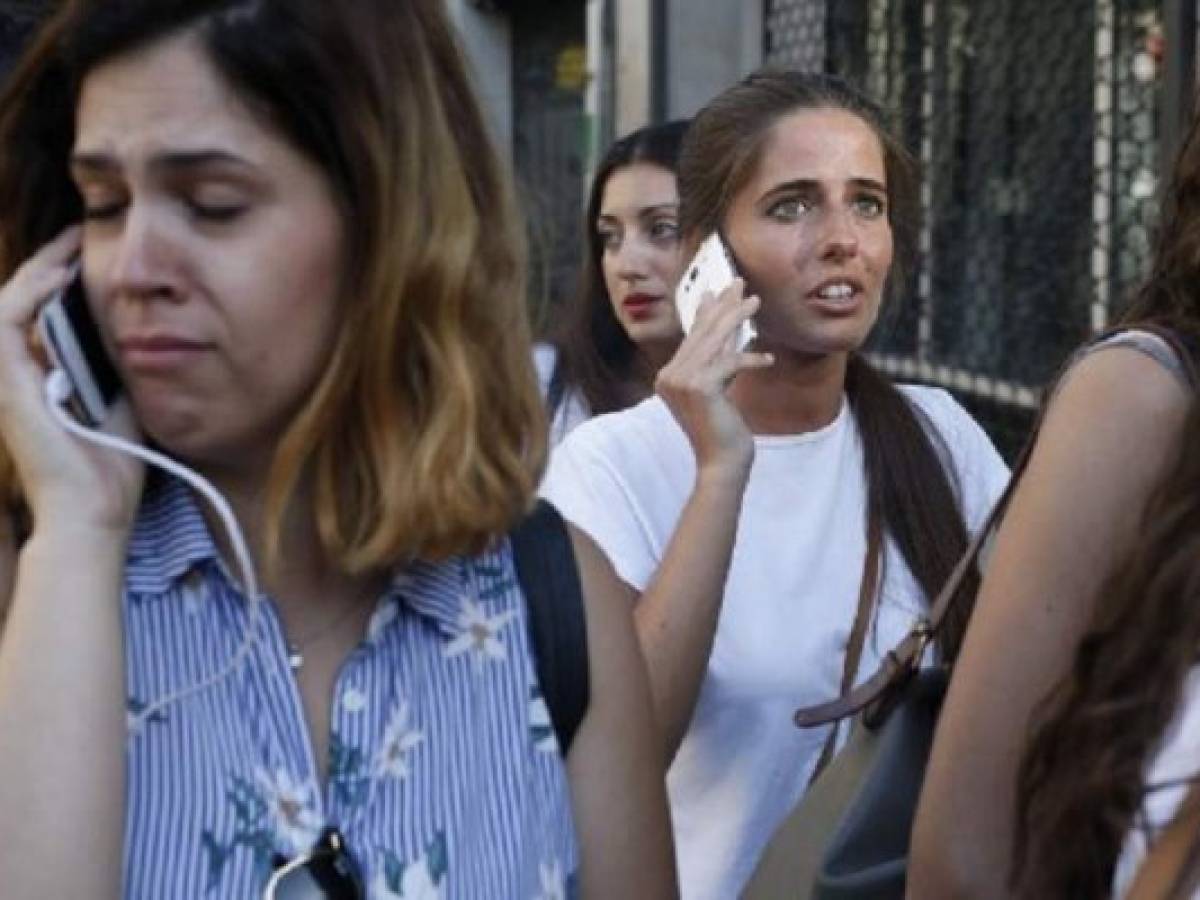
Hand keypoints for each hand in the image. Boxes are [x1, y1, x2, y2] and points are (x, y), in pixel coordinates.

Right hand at [0, 228, 143, 533]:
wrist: (94, 509)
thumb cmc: (110, 467)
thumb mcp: (118, 400)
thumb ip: (114, 368)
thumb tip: (135, 331)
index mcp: (34, 379)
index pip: (34, 316)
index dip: (56, 281)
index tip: (87, 255)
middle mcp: (11, 375)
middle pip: (17, 302)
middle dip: (45, 265)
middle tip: (78, 237)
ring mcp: (3, 377)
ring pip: (5, 303)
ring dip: (37, 269)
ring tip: (71, 245)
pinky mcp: (5, 381)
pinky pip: (7, 318)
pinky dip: (31, 291)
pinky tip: (62, 275)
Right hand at [654, 278, 773, 482]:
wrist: (721, 463)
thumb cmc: (722, 430)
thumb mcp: (719, 387)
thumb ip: (718, 359)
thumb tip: (728, 331)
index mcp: (668, 376)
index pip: (692, 336)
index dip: (707, 311)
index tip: (719, 290)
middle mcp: (668, 376)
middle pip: (702, 333)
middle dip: (724, 306)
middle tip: (741, 283)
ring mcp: (680, 382)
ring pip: (714, 341)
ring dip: (737, 318)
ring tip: (756, 301)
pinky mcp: (699, 388)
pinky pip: (729, 362)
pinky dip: (750, 359)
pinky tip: (767, 359)